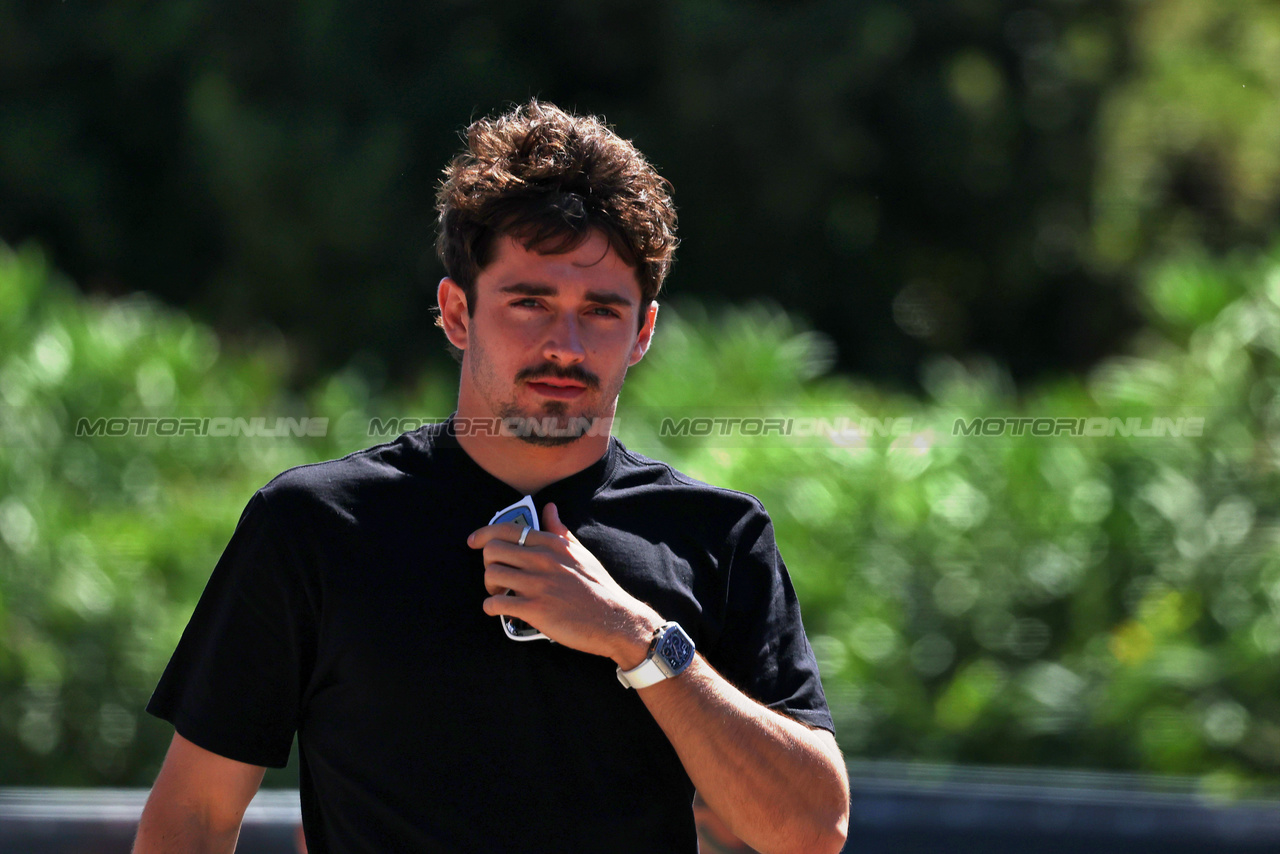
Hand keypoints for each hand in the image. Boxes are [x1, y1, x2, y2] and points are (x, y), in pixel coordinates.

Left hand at [468, 503, 662, 665]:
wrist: (615, 620)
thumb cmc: (599, 587)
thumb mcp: (581, 553)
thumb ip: (560, 530)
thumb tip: (549, 507)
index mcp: (552, 544)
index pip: (508, 529)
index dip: (484, 534)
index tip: (474, 541)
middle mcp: (542, 560)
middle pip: (493, 550)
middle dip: (488, 564)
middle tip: (497, 577)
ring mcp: (538, 584)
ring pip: (491, 574)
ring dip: (489, 586)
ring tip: (499, 594)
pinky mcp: (535, 609)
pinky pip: (496, 603)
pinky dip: (491, 607)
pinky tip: (498, 610)